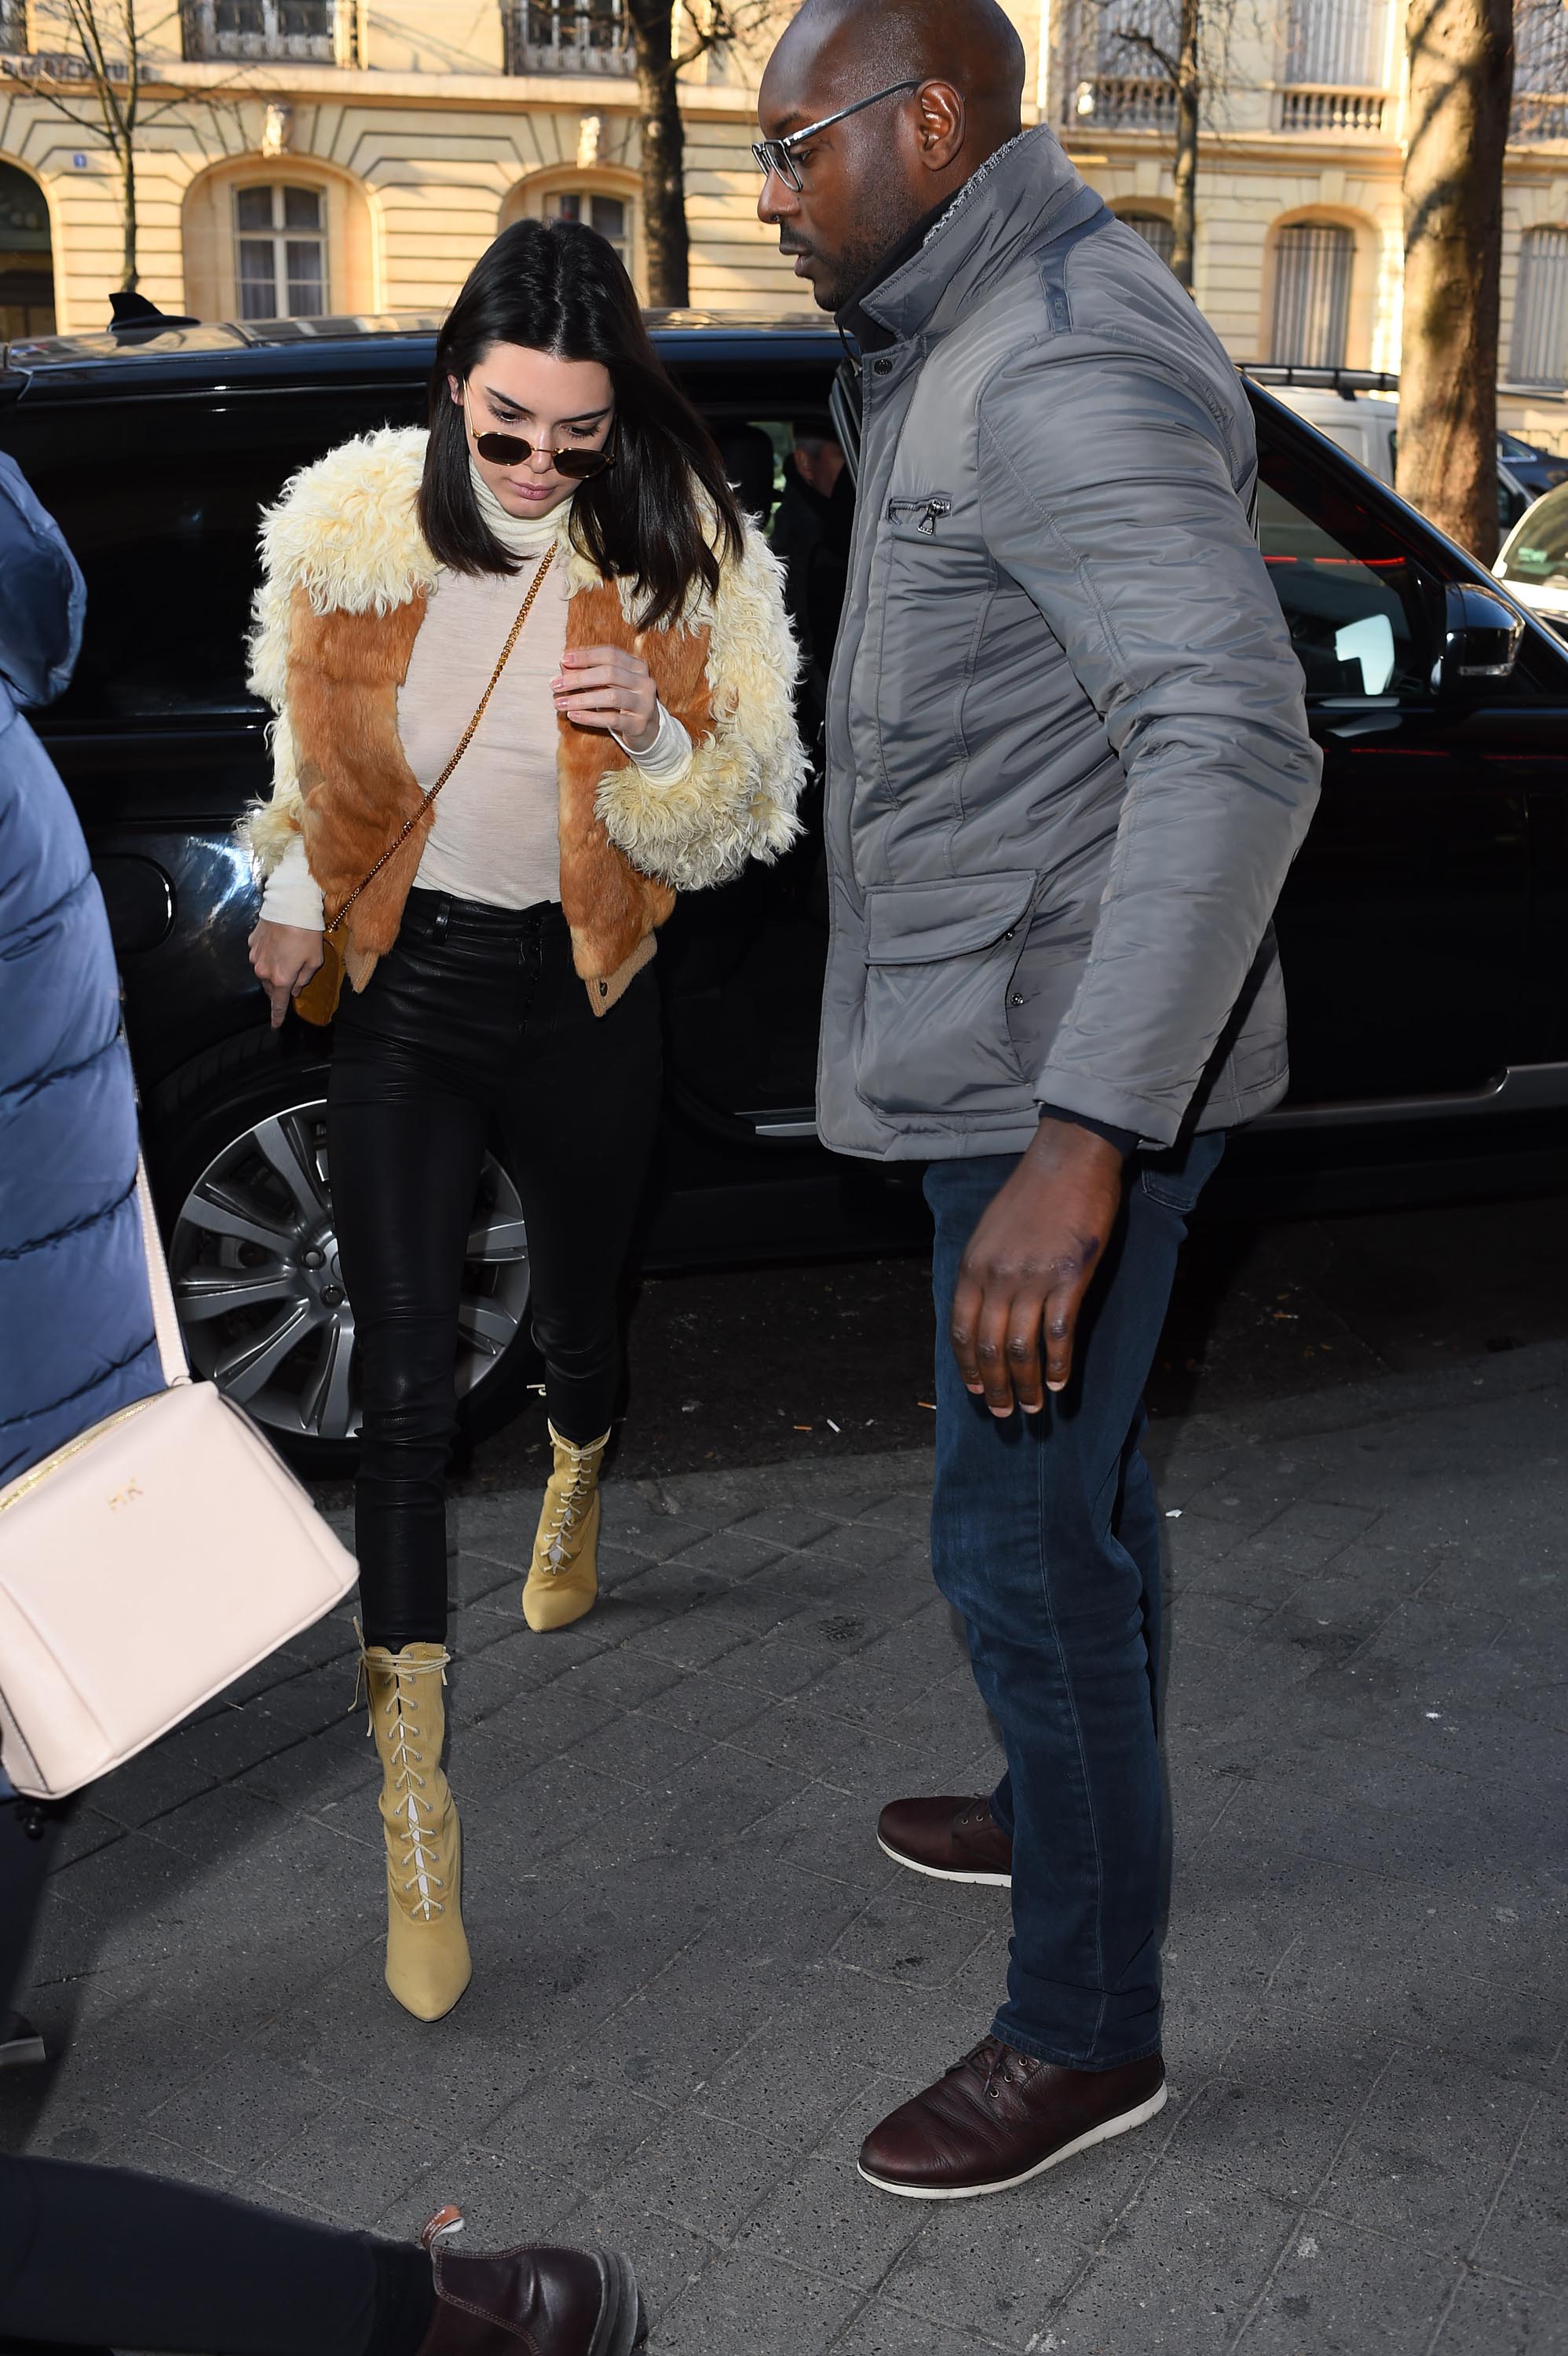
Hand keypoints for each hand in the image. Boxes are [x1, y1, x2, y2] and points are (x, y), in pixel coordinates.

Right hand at [248, 919, 323, 1029]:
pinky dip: (268, 955)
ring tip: (287, 958)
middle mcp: (263, 971)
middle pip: (271, 988)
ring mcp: (255, 956)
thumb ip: (304, 979)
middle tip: (291, 981)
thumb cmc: (307, 934)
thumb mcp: (315, 961)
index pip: (278, 1004)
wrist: (290, 906)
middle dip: (279, 989)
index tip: (275, 1025)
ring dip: (273, 971)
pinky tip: (279, 945)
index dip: (277, 1016)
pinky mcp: (251, 943)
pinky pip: (260, 955)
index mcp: (280, 979)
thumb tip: (295, 991)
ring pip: (263, 972)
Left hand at [552, 644, 658, 752]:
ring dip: (581, 699)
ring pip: (611, 696)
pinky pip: (612, 719)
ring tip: (559, 703)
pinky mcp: (639, 724)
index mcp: (637, 666)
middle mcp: (644, 682)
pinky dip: (590, 717)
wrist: (646, 730)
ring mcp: (644, 704)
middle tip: (555, 684)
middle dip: (579, 678)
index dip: (586, 655)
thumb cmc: (621, 702)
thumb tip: (563, 663)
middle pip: (609, 673)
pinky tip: (573, 716)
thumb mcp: (606, 685)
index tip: (563, 659)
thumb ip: (587, 673)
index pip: (610, 654)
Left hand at [949, 1117, 1125, 1415]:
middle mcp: (996, 1276)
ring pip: (1021, 1348)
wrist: (1069, 1158)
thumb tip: (984, 1310)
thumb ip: (984, 1271)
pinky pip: (1058, 1333)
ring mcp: (1032, 1278)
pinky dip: (1057, 1364)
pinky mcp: (1068, 1277)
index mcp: (972, 1265)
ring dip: (1026, 1384)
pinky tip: (1060, 1383)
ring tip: (1032, 1407)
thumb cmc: (1032, 1193)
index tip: (976, 1391)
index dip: (968, 1367)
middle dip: (996, 1387)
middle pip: (988, 1346)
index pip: (961, 1330)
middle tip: (1005, 1413)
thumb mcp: (990, 1231)